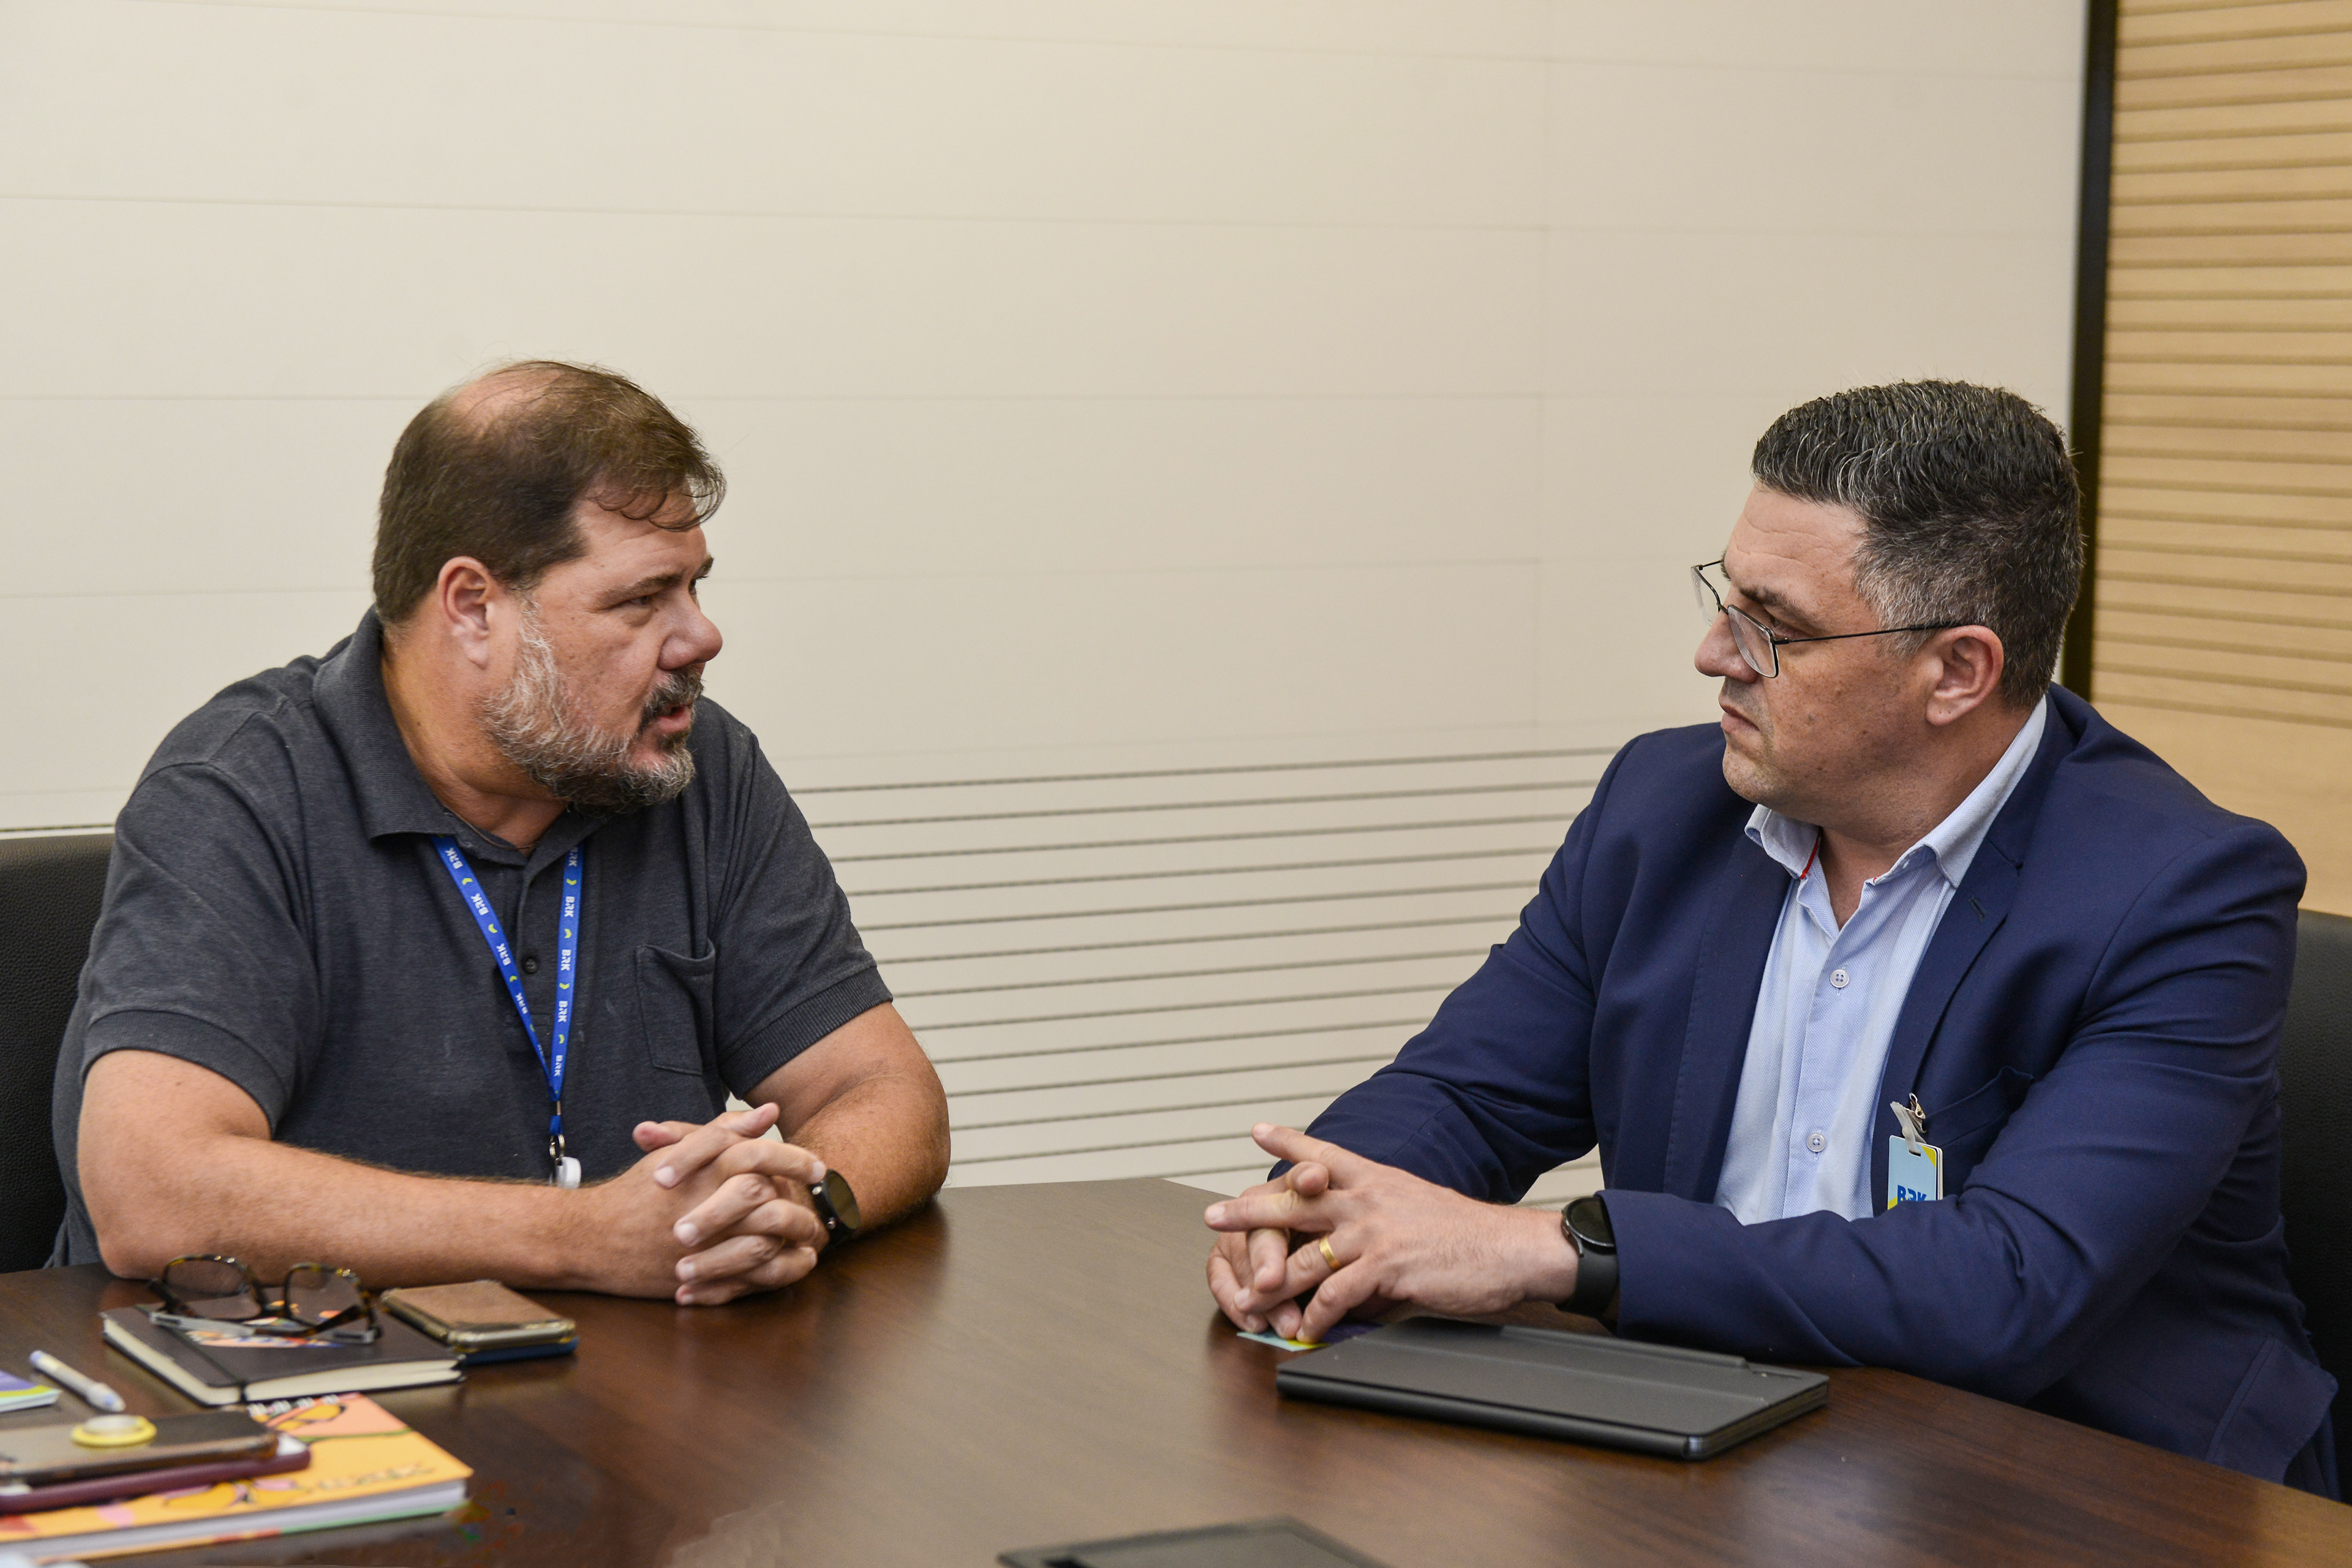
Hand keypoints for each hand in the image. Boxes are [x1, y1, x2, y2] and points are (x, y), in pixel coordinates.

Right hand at [566, 1103, 825, 1304]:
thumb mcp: (678, 1153)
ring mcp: (701, 1243)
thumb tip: (769, 1112)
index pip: (759, 1155)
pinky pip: (750, 1275)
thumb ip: (725, 1130)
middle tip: (821, 1199)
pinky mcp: (698, 1275)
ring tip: (813, 1232)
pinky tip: (797, 1261)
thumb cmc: (637, 1192)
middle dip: (801, 1197)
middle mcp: (704, 1204)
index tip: (817, 1166)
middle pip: (768, 1195)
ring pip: (764, 1238)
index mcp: (701, 1169)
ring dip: (795, 1235)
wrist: (589, 1239)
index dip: (794, 1158)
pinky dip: (780, 1268)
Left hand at [1203, 1124, 1578, 1343]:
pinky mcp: (1385, 1268)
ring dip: (1271, 1284)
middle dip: (1249, 1210)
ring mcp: (1374, 1234)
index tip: (1258, 1131)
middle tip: (1213, 1213)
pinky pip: (1335, 1295)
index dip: (1289, 1142)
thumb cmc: (1466, 1233)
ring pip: (1304, 1257)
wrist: (1508, 1248)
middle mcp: (1368, 1200)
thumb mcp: (1416, 1208)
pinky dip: (1315, 1317)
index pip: (1324, 1153)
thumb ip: (1377, 1219)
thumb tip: (1350, 1249)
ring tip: (1247, 1301)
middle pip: (1295, 1201)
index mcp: (1376, 1180)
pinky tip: (1303, 1331)